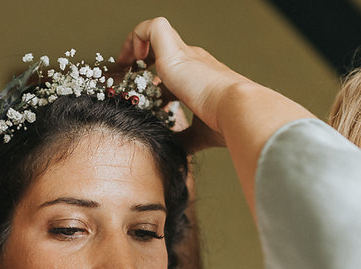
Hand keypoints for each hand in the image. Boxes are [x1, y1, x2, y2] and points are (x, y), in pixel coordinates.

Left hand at [119, 17, 250, 144]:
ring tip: (125, 66)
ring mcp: (184, 53)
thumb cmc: (223, 124)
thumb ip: (182, 138)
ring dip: (135, 45)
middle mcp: (192, 60)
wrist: (235, 109)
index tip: (138, 96)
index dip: (152, 81)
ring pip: (155, 33)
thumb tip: (171, 149)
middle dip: (140, 61)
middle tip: (125, 78)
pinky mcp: (175, 51)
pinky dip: (138, 37)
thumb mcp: (197, 134)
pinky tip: (135, 60)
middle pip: (161, 50)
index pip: (172, 71)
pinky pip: (153, 27)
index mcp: (198, 77)